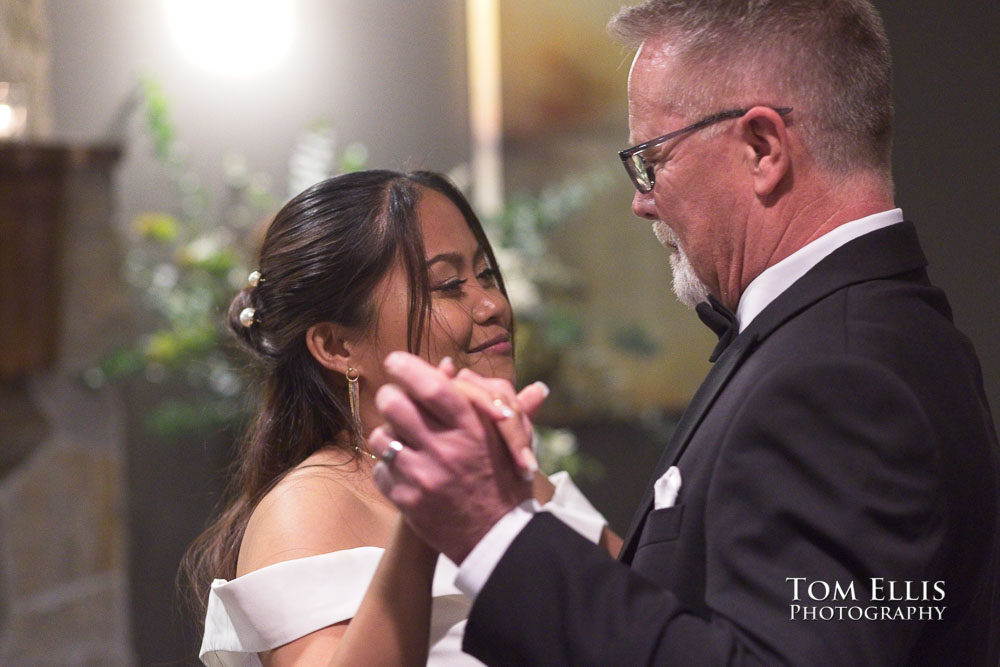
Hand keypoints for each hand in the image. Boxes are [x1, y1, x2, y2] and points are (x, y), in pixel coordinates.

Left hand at [369, 352, 534, 563]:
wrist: (498, 537)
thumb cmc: (504, 479)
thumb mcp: (503, 436)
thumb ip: (477, 397)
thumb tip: (449, 365)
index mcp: (472, 428)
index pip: (431, 385)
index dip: (407, 367)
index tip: (396, 361)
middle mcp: (445, 449)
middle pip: (394, 404)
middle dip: (391, 396)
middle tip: (396, 399)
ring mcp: (423, 475)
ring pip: (381, 435)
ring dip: (388, 432)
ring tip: (402, 438)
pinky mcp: (406, 500)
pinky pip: (380, 468)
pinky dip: (388, 465)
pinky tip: (405, 467)